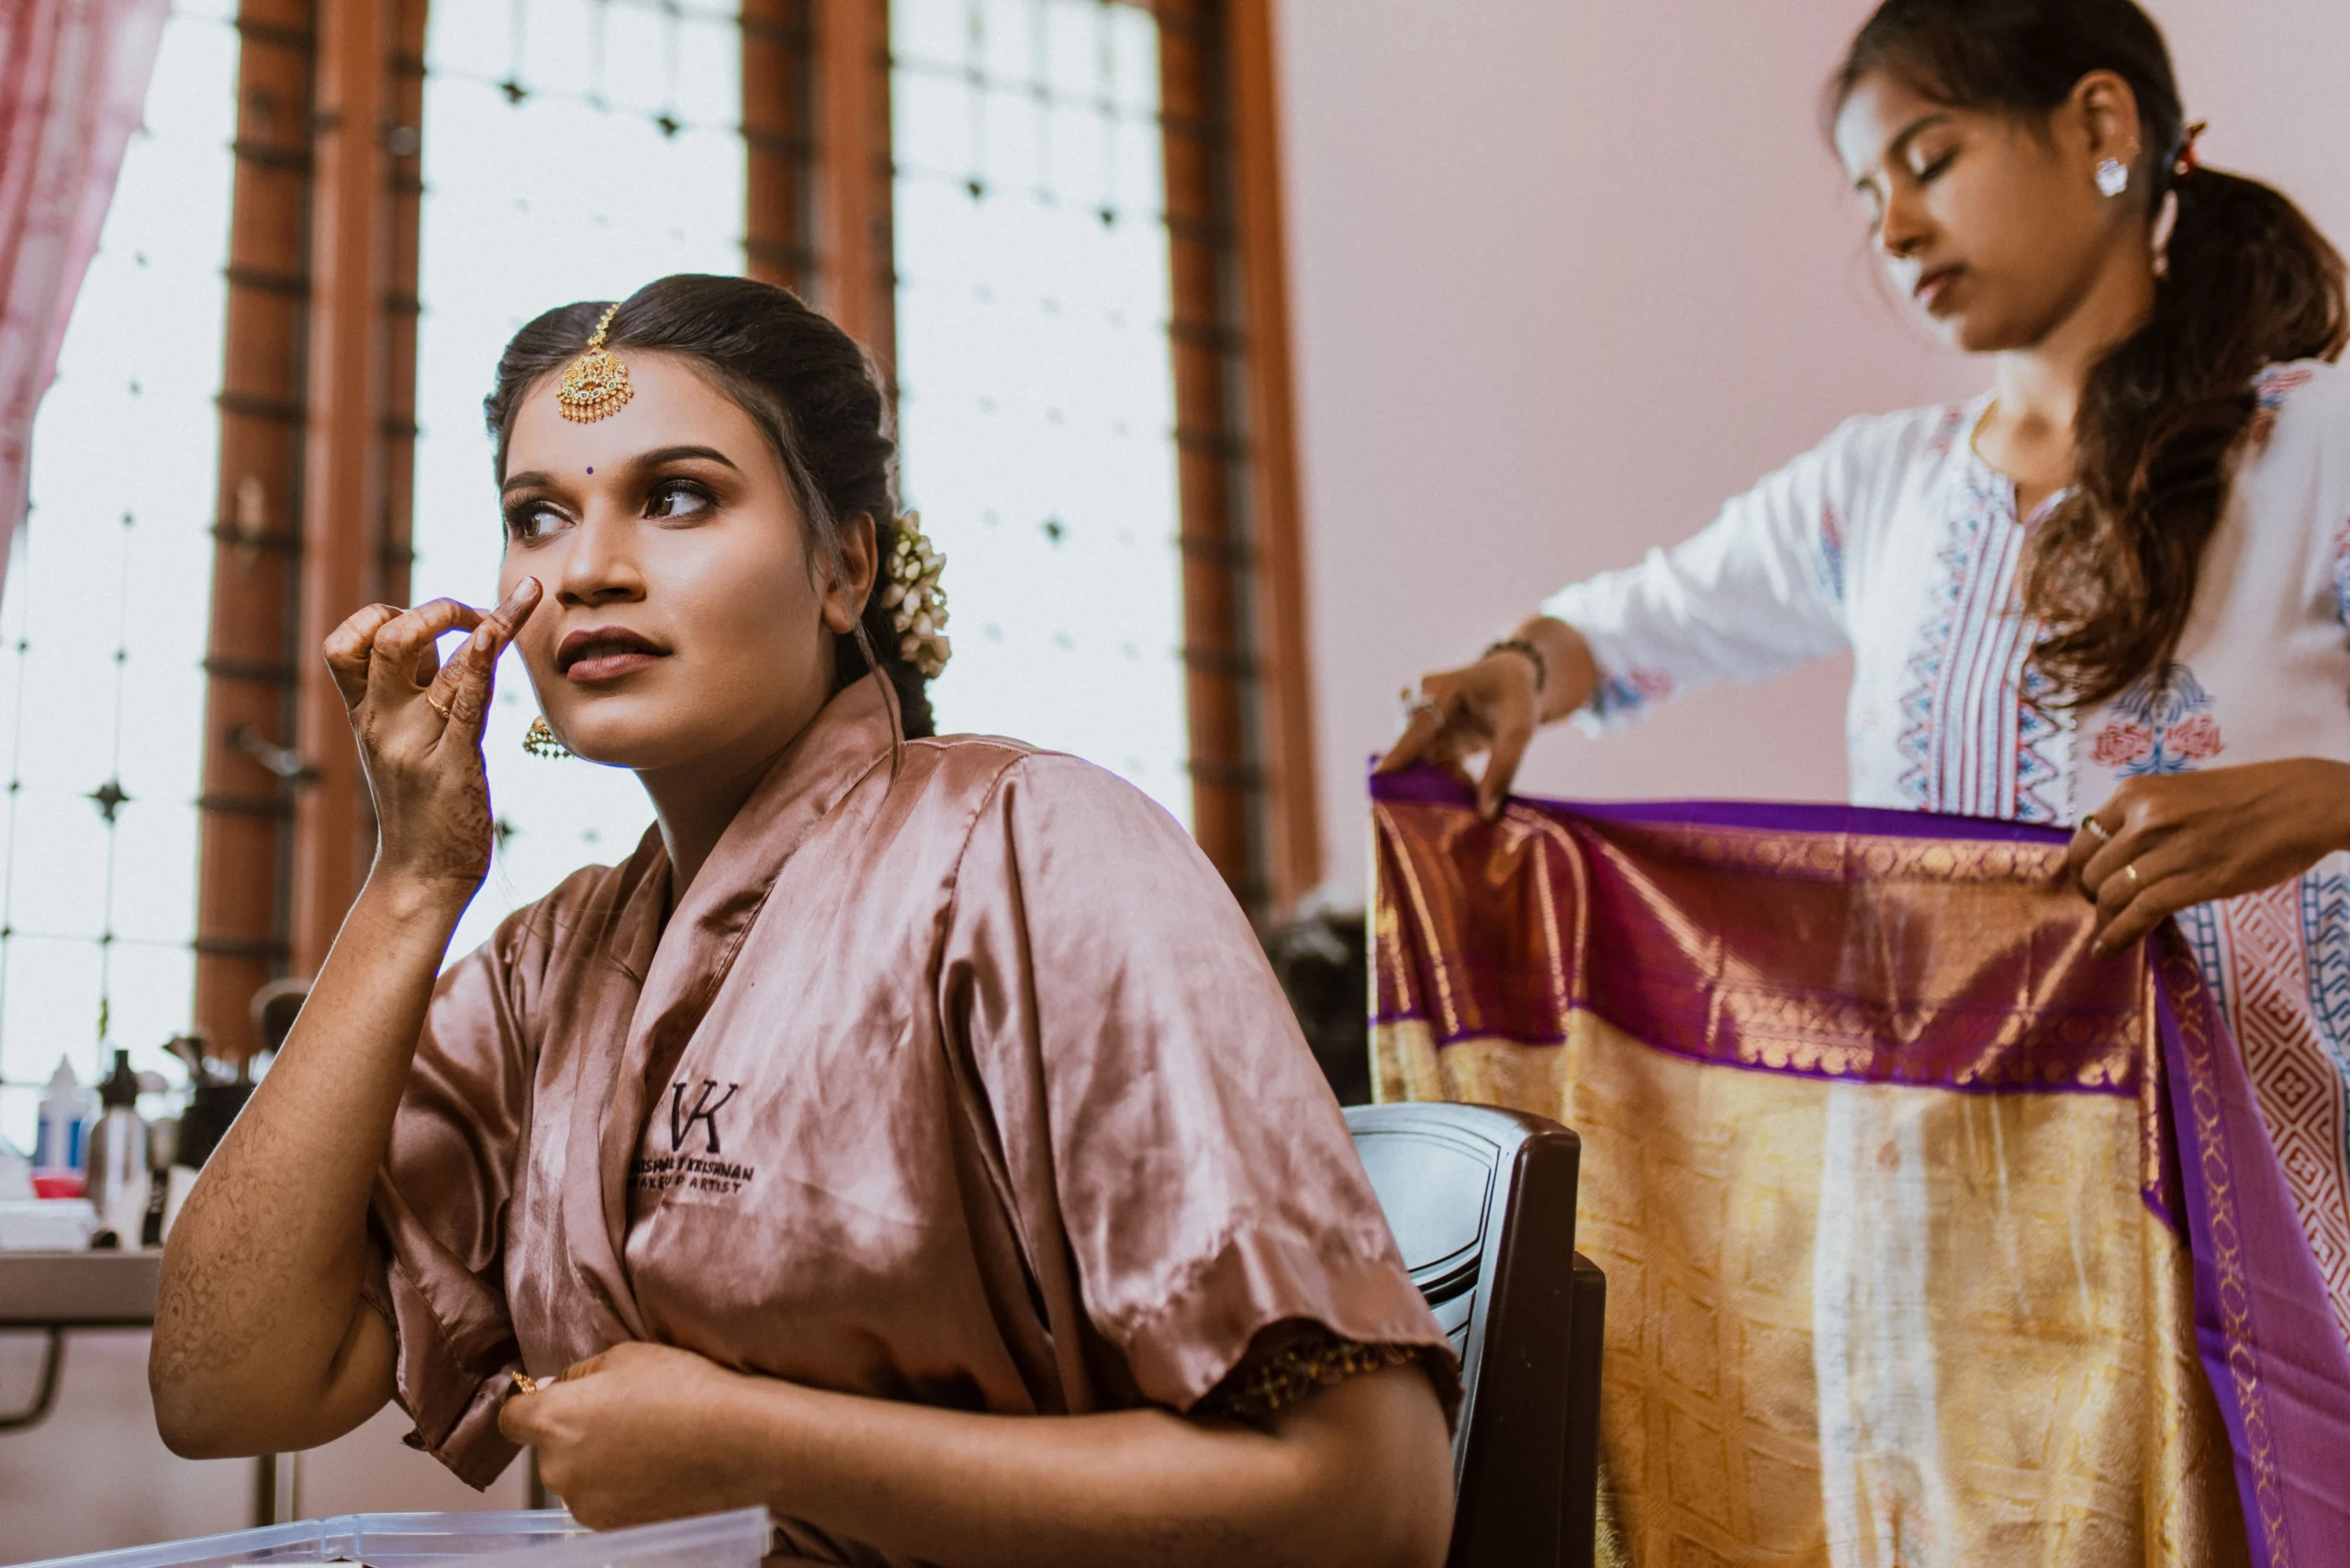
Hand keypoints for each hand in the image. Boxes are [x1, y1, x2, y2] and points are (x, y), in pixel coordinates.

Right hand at [322, 579, 539, 894]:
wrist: (421, 876)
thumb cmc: (423, 804)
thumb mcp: (406, 739)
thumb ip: (419, 687)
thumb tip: (449, 632)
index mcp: (365, 712)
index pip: (351, 639)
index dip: (392, 612)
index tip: (442, 621)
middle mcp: (381, 720)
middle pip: (385, 634)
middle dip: (437, 608)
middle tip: (481, 617)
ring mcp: (412, 740)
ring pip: (422, 656)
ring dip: (477, 617)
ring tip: (524, 602)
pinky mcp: (450, 763)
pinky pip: (462, 700)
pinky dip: (480, 660)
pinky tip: (499, 632)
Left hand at [499, 1342, 772, 1529]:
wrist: (737, 1443)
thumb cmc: (684, 1390)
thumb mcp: (627, 1356)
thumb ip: (580, 1375)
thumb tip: (558, 1388)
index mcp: (554, 1421)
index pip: (511, 1417)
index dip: (529, 1405)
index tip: (552, 1398)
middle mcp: (558, 1469)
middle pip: (549, 1450)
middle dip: (574, 1434)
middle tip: (622, 1415)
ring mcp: (586, 1504)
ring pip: (579, 1478)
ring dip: (599, 1464)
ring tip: (648, 1444)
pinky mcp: (614, 1526)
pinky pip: (606, 1501)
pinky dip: (623, 1488)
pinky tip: (658, 1468)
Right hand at [1376, 652, 1542, 820]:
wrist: (1512, 680)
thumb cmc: (1516, 695)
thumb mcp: (1520, 727)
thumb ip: (1505, 766)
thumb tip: (1486, 811)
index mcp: (1443, 689)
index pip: (1419, 725)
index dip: (1401, 751)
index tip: (1381, 775)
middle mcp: (1422, 702)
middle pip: (1414, 748)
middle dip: (1428, 781)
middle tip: (1447, 812)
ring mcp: (1421, 721)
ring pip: (1420, 762)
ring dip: (1440, 784)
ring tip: (1467, 803)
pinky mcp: (1427, 738)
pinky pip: (1429, 766)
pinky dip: (1447, 782)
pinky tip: (1469, 793)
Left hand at [2066, 759, 2349, 956]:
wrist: (2303, 802)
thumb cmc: (2247, 798)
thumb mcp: (2179, 795)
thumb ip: (2144, 820)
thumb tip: (2114, 857)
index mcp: (2135, 793)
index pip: (2084, 839)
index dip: (2081, 870)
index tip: (2089, 885)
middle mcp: (2144, 818)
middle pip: (2092, 871)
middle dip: (2094, 898)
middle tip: (2106, 911)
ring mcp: (2168, 849)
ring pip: (2112, 895)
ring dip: (2107, 921)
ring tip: (2109, 933)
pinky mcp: (2194, 880)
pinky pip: (2139, 913)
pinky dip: (2119, 936)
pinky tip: (2109, 950)